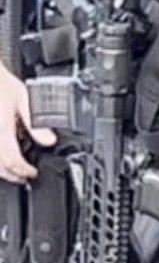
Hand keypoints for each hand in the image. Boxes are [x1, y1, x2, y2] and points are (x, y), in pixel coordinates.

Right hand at [0, 69, 54, 183]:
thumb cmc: (0, 86)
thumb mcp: (24, 100)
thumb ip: (36, 123)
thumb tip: (50, 141)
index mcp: (1, 130)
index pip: (12, 160)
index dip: (24, 171)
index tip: (32, 174)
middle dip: (13, 175)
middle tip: (25, 176)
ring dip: (2, 171)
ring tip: (15, 170)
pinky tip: (3, 155)